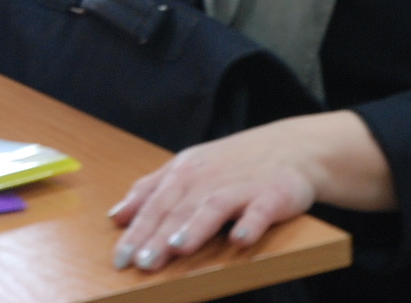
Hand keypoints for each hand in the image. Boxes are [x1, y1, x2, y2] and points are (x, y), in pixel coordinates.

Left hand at [109, 111, 393, 272]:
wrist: (294, 147)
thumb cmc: (234, 163)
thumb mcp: (189, 168)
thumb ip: (151, 190)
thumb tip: (116, 216)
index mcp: (187, 172)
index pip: (156, 204)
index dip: (137, 232)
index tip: (120, 260)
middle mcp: (210, 178)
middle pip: (180, 209)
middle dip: (160, 236)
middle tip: (143, 263)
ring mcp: (242, 186)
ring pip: (215, 207)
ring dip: (197, 227)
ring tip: (179, 247)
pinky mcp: (273, 195)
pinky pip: (260, 210)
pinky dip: (251, 223)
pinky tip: (241, 239)